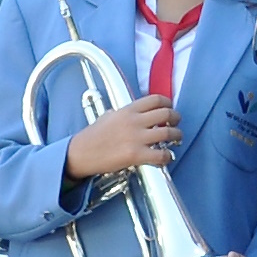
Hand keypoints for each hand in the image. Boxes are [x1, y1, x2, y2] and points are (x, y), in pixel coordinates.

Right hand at [64, 93, 180, 179]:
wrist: (80, 153)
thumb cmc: (92, 136)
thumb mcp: (108, 116)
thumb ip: (123, 113)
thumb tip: (135, 113)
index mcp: (128, 110)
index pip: (156, 99)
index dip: (168, 103)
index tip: (170, 109)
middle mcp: (134, 121)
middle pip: (166, 114)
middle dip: (176, 119)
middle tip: (176, 124)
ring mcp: (136, 138)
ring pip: (168, 133)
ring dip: (177, 136)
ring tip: (176, 140)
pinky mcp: (136, 155)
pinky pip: (161, 155)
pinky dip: (168, 156)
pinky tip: (166, 157)